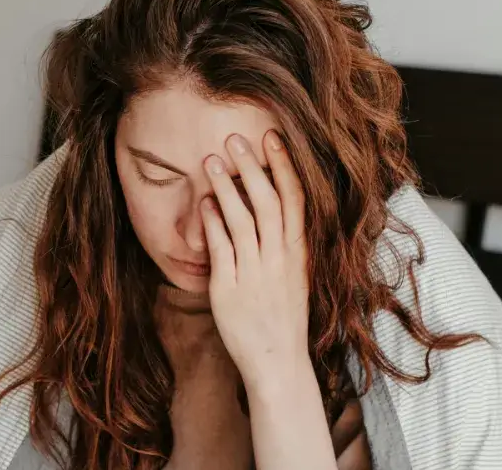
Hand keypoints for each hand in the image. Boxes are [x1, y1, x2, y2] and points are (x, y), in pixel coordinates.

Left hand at [200, 130, 309, 387]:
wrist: (278, 362)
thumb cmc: (282, 317)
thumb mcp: (293, 275)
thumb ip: (283, 243)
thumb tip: (268, 207)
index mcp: (298, 252)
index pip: (294, 200)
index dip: (283, 166)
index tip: (272, 138)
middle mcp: (279, 258)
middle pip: (267, 202)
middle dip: (252, 166)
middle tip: (235, 138)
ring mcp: (255, 272)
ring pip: (241, 219)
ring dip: (226, 186)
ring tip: (211, 160)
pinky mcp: (229, 288)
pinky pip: (221, 248)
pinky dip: (213, 222)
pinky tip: (203, 203)